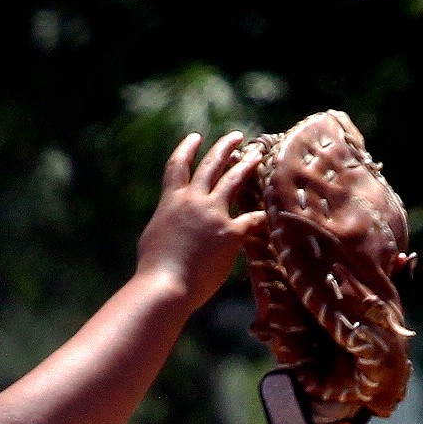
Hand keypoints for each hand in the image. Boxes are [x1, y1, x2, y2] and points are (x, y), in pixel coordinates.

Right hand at [135, 131, 265, 312]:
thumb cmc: (153, 270)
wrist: (165, 287)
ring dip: (247, 164)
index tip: (195, 138)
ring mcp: (214, 215)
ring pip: (234, 180)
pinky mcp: (231, 233)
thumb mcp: (152, 238)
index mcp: (171, 201)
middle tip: (237, 137)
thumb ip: (167, 222)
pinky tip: (270, 213)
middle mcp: (194, 201)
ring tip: (258, 154)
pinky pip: (252, 219)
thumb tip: (173, 221)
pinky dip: (261, 216)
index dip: (187, 149)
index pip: (178, 166)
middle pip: (211, 165)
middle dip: (225, 148)